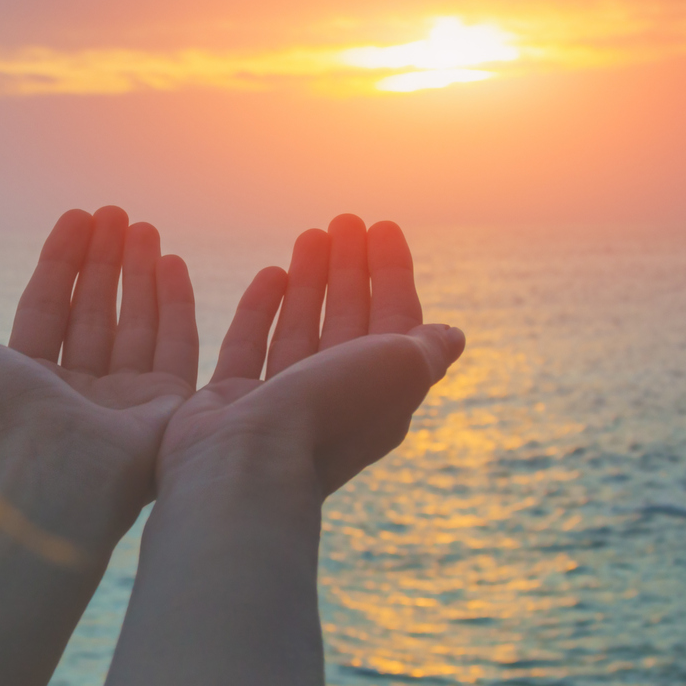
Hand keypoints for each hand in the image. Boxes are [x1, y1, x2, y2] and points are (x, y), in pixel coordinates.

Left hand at [0, 207, 198, 513]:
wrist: (58, 463)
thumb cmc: (2, 413)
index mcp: (29, 385)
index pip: (47, 309)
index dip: (61, 261)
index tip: (79, 216)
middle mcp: (77, 394)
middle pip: (94, 312)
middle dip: (104, 260)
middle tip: (116, 214)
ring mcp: (125, 402)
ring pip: (135, 323)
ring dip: (140, 272)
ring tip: (145, 227)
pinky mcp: (168, 407)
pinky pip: (176, 346)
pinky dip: (175, 303)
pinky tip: (172, 261)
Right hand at [160, 215, 464, 496]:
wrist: (246, 466)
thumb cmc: (329, 414)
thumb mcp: (399, 371)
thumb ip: (425, 347)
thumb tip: (453, 335)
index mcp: (380, 392)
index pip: (395, 321)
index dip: (393, 273)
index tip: (383, 227)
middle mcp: (334, 397)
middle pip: (350, 320)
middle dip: (351, 268)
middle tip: (343, 220)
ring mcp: (281, 400)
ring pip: (302, 327)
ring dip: (310, 280)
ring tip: (310, 233)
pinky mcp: (232, 400)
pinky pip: (251, 343)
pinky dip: (263, 308)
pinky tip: (270, 273)